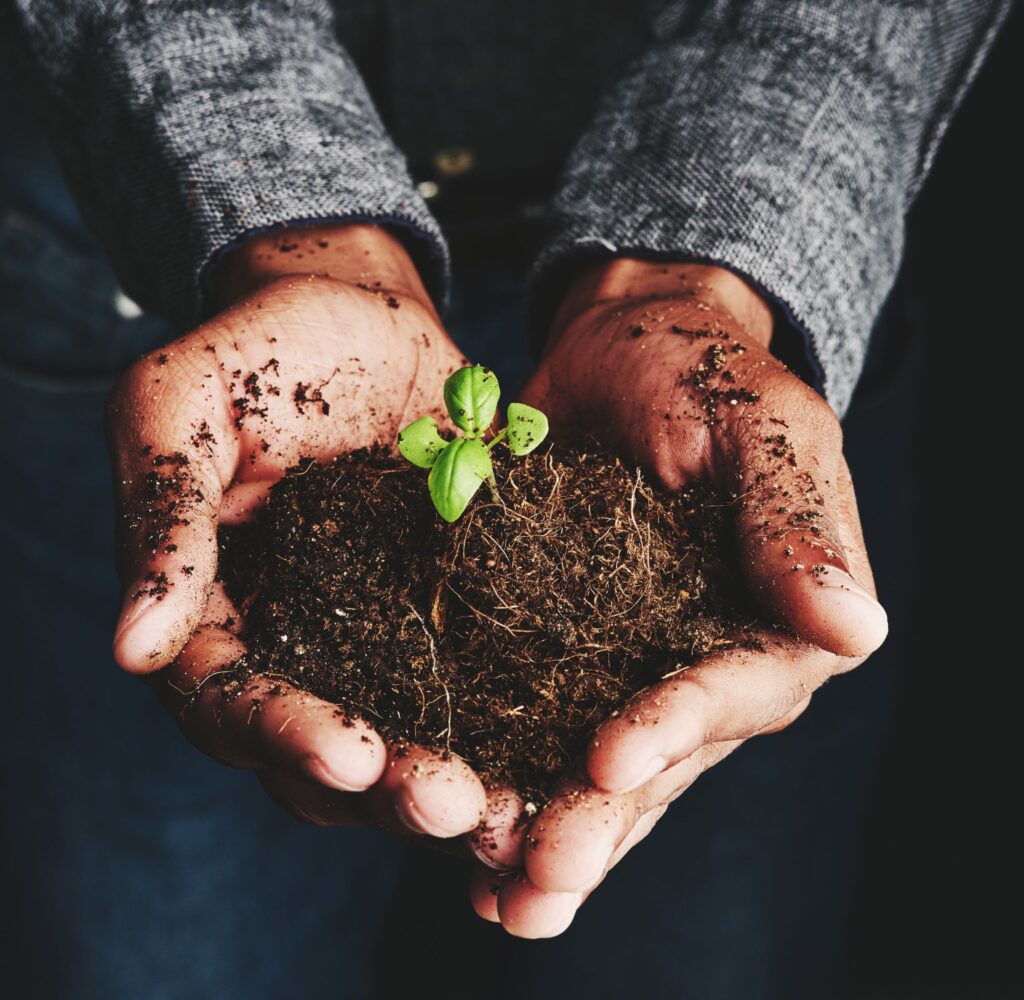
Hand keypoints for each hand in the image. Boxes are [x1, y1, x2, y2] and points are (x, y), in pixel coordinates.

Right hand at [106, 224, 497, 840]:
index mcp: (214, 607)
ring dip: (445, 780)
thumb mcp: (180, 405)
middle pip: (320, 749)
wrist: (360, 309)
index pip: (230, 699)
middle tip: (452, 804)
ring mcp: (370, 632)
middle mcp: (291, 639)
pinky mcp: (442, 608)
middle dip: (383, 787)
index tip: (353, 757)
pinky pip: (468, 684)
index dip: (284, 735)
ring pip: (398, 737)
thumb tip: (131, 649)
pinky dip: (502, 728)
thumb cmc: (258, 344)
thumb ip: (162, 516)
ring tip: (508, 807)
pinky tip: (551, 757)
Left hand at [470, 259, 888, 935]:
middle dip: (601, 821)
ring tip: (498, 897)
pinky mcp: (561, 654)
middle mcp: (706, 664)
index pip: (731, 691)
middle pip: (659, 761)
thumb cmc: (702, 372)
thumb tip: (856, 629)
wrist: (620, 351)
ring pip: (597, 772)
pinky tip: (467, 836)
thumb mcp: (758, 424)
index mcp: (774, 620)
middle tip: (538, 877)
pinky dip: (506, 782)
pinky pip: (535, 729)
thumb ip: (798, 519)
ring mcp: (630, 668)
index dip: (675, 726)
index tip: (610, 756)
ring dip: (550, 836)